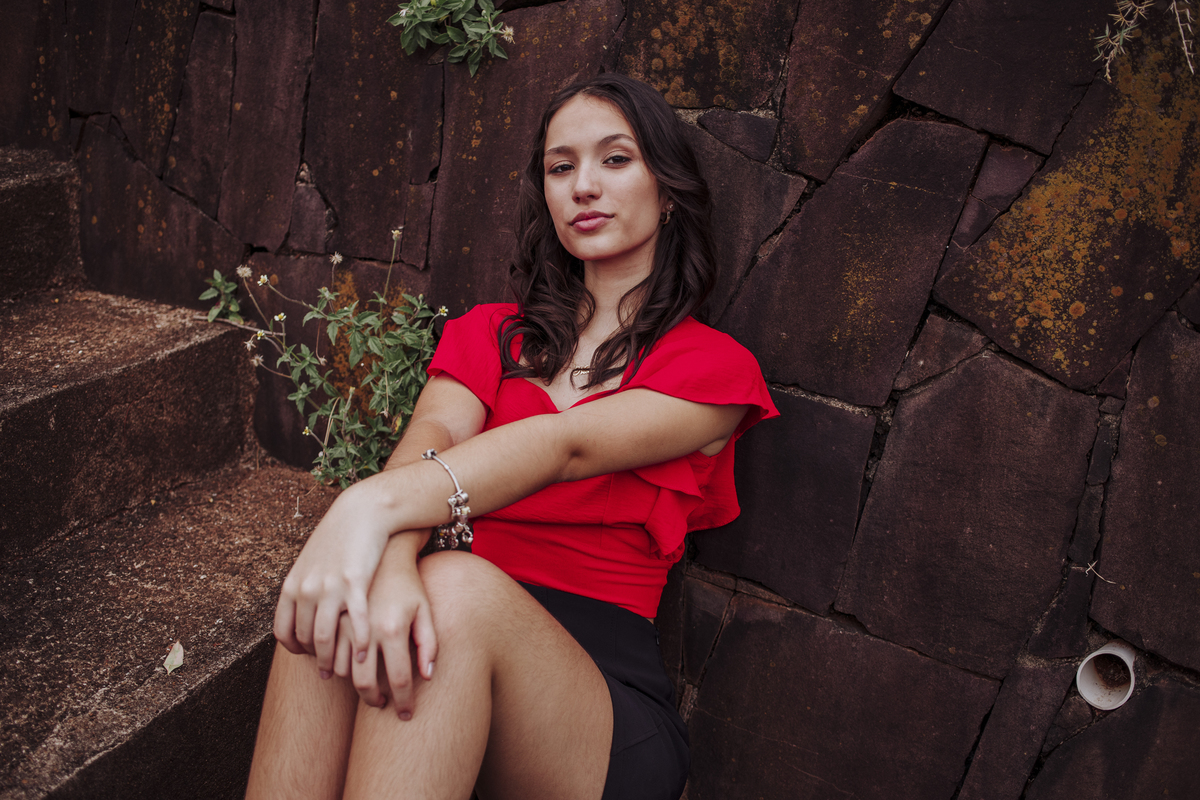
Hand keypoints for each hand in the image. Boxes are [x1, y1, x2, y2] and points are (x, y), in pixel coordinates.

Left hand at [272, 482, 393, 670]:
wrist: (362, 513)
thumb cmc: (339, 538)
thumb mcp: (311, 562)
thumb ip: (304, 587)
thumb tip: (300, 609)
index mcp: (292, 585)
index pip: (284, 631)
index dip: (295, 649)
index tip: (309, 656)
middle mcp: (306, 589)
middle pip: (305, 638)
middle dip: (317, 660)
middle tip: (330, 672)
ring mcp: (329, 588)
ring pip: (324, 637)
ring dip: (335, 659)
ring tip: (348, 670)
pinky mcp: (355, 584)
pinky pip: (355, 623)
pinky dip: (360, 642)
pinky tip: (367, 652)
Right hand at [331, 539, 437, 718]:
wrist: (381, 551)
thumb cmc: (408, 584)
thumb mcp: (424, 610)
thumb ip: (429, 644)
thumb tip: (427, 677)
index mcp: (394, 629)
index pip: (400, 681)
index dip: (403, 703)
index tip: (405, 716)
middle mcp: (367, 629)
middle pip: (365, 684)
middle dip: (374, 701)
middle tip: (382, 706)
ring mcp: (344, 622)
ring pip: (340, 671)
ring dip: (350, 686)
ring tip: (365, 689)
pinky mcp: (328, 615)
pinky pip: (324, 651)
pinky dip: (331, 665)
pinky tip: (342, 668)